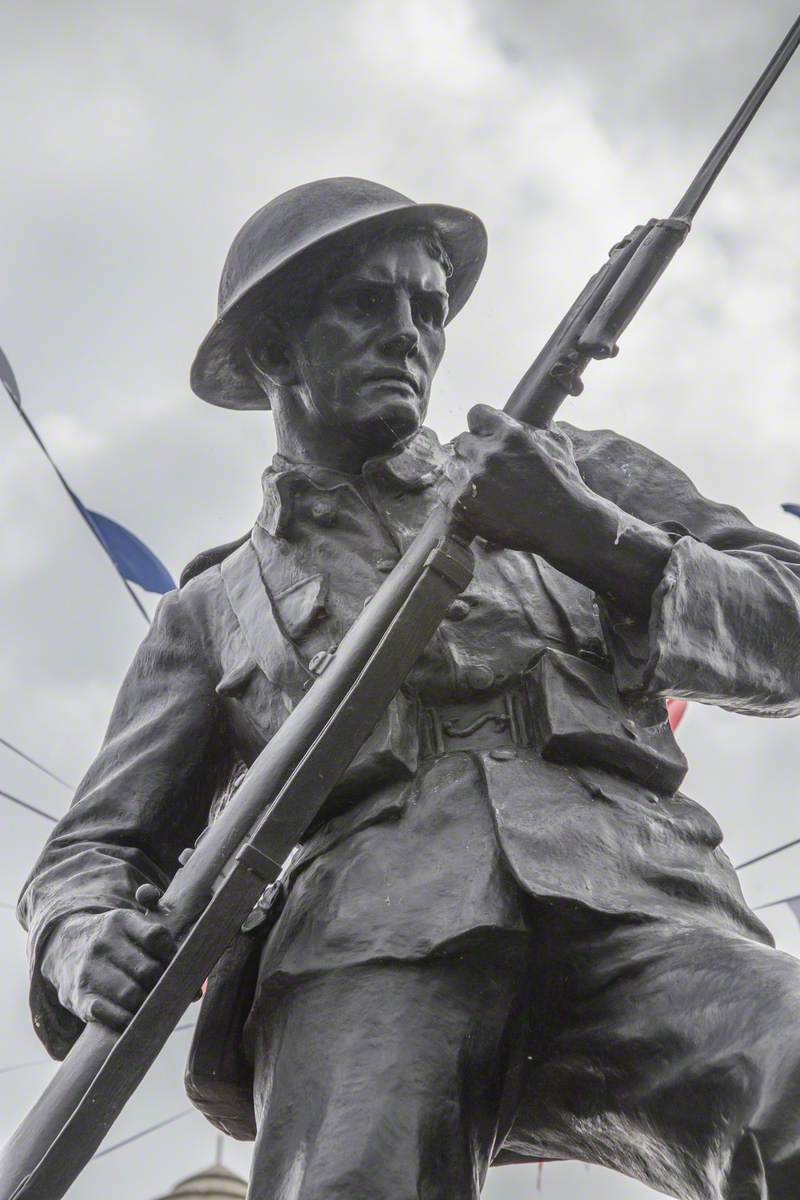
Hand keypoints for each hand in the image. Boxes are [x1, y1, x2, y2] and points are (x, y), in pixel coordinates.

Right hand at [41, 908, 175, 1030]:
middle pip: (148, 970)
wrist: (62, 947)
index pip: (156, 936)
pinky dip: (126, 1020)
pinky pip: (107, 1013)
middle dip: (164, 984)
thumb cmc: (112, 941)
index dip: (173, 955)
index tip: (180, 965)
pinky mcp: (79, 996)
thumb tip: (188, 951)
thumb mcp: (130, 922)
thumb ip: (159, 930)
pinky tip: (134, 1019)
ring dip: (147, 1005)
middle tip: (172, 991)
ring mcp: (89, 970)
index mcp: (121, 921)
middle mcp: (103, 943)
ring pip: (131, 995)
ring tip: (155, 1005)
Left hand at [450, 404, 594, 553]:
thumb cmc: (566, 485)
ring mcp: (473, 478)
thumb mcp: (557, 444)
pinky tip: (472, 501)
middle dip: (471, 452)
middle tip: (484, 468)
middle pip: (461, 441)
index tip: (483, 435)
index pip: (476, 414)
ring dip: (462, 474)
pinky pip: (444, 490)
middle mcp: (488, 452)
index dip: (480, 426)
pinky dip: (454, 495)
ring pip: (451, 466)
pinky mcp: (463, 503)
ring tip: (479, 487)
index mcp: (509, 433)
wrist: (564, 525)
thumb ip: (535, 428)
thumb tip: (527, 419)